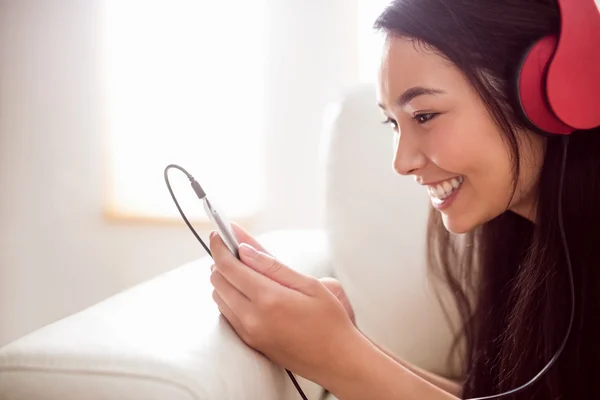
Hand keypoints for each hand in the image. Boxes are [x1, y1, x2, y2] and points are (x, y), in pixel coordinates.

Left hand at [209, 222, 360, 384]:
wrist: (337, 360)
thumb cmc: (330, 321)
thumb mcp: (308, 285)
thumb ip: (272, 265)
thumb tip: (244, 249)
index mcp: (268, 298)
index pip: (228, 266)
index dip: (220, 246)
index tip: (219, 232)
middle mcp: (252, 318)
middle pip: (217, 280)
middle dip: (221, 261)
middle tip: (235, 248)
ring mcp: (249, 333)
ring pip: (218, 297)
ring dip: (225, 280)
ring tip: (245, 270)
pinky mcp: (250, 343)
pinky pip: (227, 314)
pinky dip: (230, 297)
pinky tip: (248, 291)